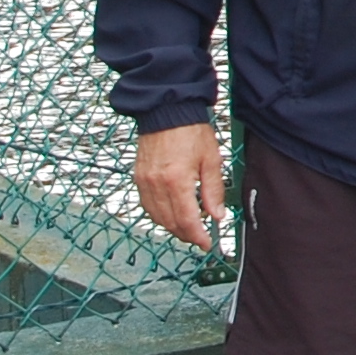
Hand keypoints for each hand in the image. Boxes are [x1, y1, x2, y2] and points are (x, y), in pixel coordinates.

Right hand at [134, 122, 225, 249]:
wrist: (167, 110)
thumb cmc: (191, 130)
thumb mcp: (211, 159)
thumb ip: (214, 190)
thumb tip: (217, 215)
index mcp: (177, 180)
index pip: (187, 220)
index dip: (198, 236)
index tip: (207, 244)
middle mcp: (157, 184)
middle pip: (170, 223)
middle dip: (186, 235)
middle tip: (199, 238)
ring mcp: (145, 182)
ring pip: (156, 218)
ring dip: (172, 228)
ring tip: (187, 228)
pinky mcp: (138, 178)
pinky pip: (147, 206)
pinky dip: (159, 215)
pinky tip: (170, 214)